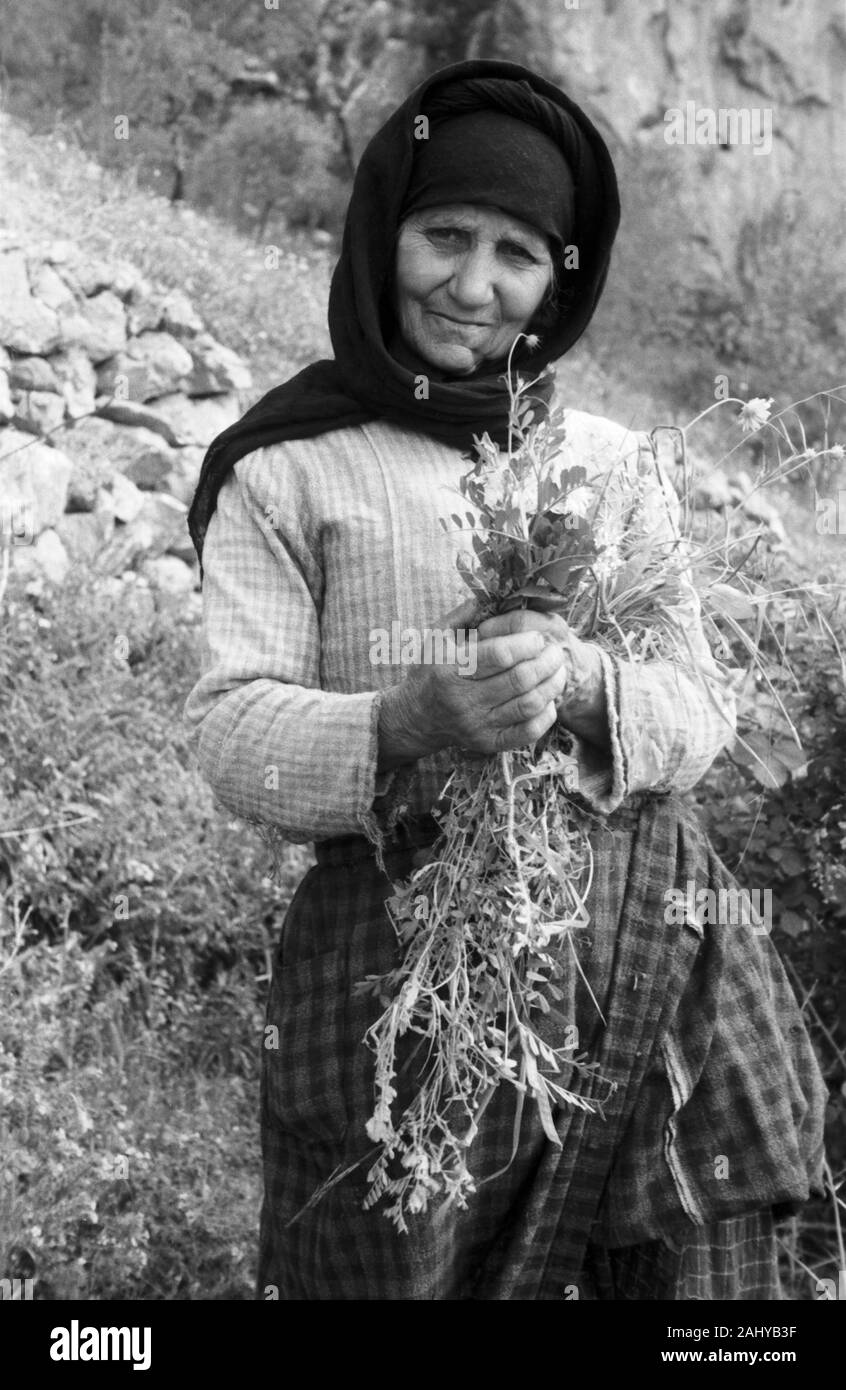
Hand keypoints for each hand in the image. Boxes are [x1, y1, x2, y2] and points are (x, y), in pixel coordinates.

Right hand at [377, 600, 568, 768]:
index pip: (499, 654)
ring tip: (558, 671)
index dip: (526, 643)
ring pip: (528, 705)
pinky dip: (546, 715)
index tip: (538, 637)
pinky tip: (548, 699)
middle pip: (519, 679)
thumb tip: (493, 593)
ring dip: (552, 685)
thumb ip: (463, 614)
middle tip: (555, 652)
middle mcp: (463, 700)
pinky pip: (527, 731)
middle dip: (546, 662)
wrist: (416, 716)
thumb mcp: (437, 637)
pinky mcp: (488, 743)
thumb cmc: (431, 670)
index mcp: (451, 669)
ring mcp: (477, 725)